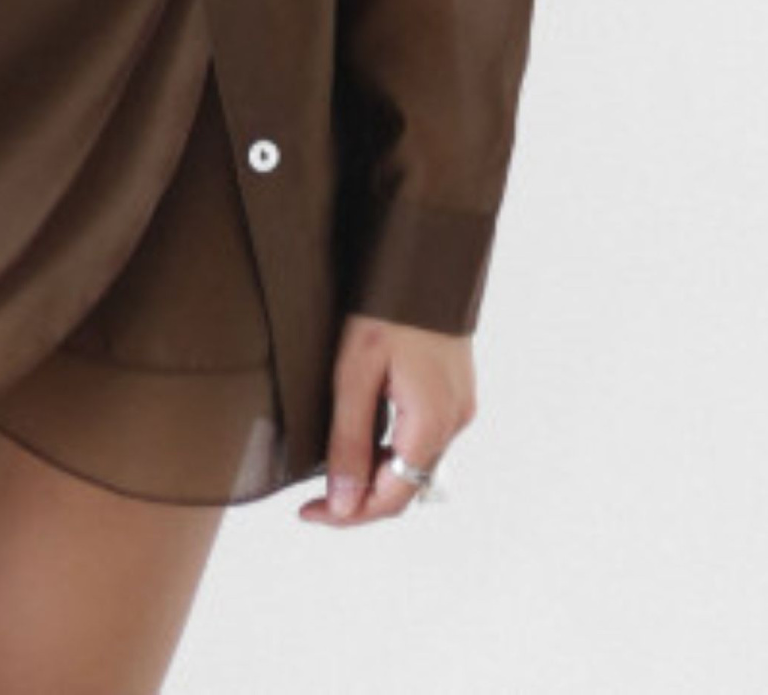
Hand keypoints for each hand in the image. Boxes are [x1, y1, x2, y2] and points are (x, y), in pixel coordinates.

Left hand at [296, 312, 475, 528]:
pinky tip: (366, 438)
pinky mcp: (455, 393)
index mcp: (432, 422)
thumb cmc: (387, 305)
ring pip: (415, 466)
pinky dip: (394, 451)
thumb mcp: (354, 373)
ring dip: (377, 474)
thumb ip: (348, 441)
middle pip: (406, 487)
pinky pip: (424, 440)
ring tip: (334, 466)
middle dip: (360, 497)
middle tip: (314, 496)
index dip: (348, 513)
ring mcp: (459, 407)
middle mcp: (454, 422)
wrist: (425, 254)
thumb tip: (343, 502)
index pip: (392, 499)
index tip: (308, 512)